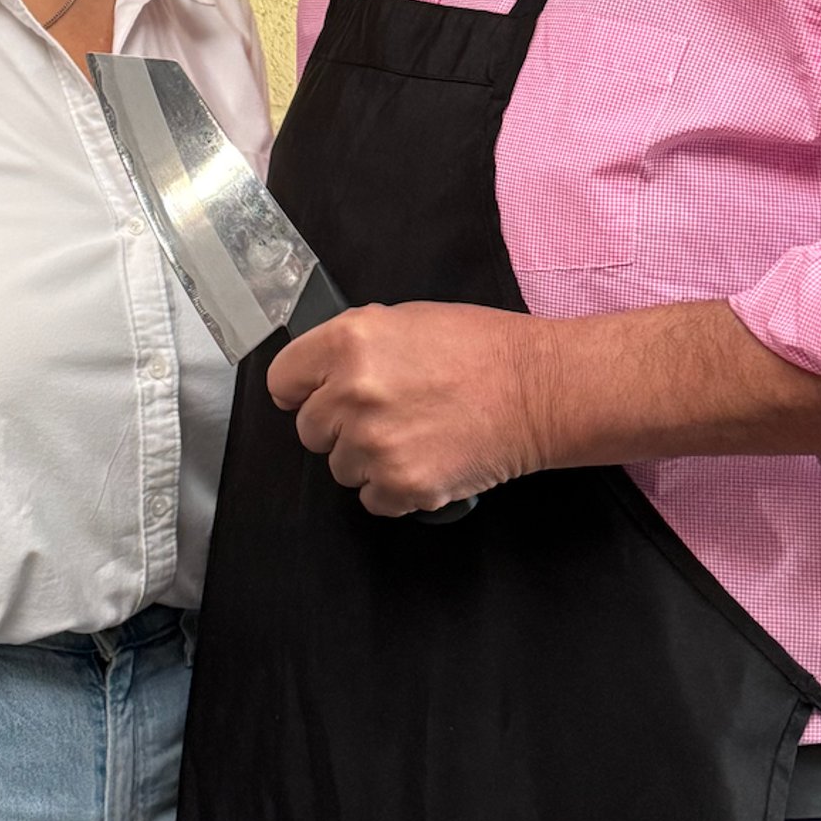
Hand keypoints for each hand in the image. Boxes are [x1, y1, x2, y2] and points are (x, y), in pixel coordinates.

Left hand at [266, 302, 557, 516]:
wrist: (538, 389)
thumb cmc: (478, 348)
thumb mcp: (400, 320)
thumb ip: (350, 346)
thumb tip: (317, 372)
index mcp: (346, 343)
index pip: (282, 380)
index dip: (299, 390)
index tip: (312, 397)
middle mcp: (352, 392)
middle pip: (309, 430)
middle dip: (339, 426)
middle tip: (384, 414)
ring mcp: (375, 442)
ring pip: (340, 468)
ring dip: (368, 459)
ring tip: (412, 435)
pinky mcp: (403, 484)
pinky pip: (372, 499)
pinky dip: (394, 489)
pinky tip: (424, 460)